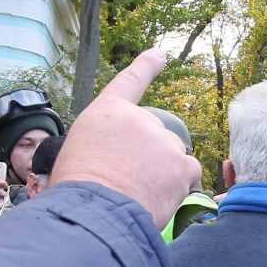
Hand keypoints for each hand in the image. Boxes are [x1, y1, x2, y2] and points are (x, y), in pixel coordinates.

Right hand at [52, 49, 201, 229]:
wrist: (95, 211)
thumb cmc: (77, 189)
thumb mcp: (77, 152)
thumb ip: (102, 144)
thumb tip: (112, 161)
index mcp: (107, 112)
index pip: (129, 82)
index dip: (146, 66)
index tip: (160, 54)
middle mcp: (138, 119)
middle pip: (153, 136)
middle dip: (146, 157)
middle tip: (125, 181)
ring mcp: (163, 140)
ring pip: (171, 156)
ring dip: (161, 173)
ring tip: (137, 191)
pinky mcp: (183, 164)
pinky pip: (188, 173)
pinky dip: (177, 186)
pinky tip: (157, 196)